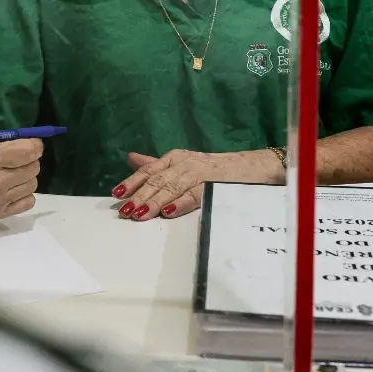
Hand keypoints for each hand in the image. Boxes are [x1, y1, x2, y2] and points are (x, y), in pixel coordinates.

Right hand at [0, 88, 42, 219]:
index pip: (31, 150)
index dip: (31, 141)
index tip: (24, 139)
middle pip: (34, 167)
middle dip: (27, 157)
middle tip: (13, 152)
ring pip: (32, 184)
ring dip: (24, 174)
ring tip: (8, 167)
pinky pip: (27, 202)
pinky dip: (21, 192)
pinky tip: (8, 182)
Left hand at [110, 148, 279, 220]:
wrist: (255, 167)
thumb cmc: (216, 169)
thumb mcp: (184, 163)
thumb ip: (157, 165)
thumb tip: (131, 159)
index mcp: (176, 158)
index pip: (149, 170)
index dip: (132, 182)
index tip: (117, 194)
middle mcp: (186, 163)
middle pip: (158, 180)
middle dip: (139, 195)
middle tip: (124, 210)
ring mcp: (201, 173)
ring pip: (172, 188)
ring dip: (154, 201)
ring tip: (139, 213)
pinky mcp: (215, 185)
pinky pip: (195, 195)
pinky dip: (180, 203)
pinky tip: (168, 212)